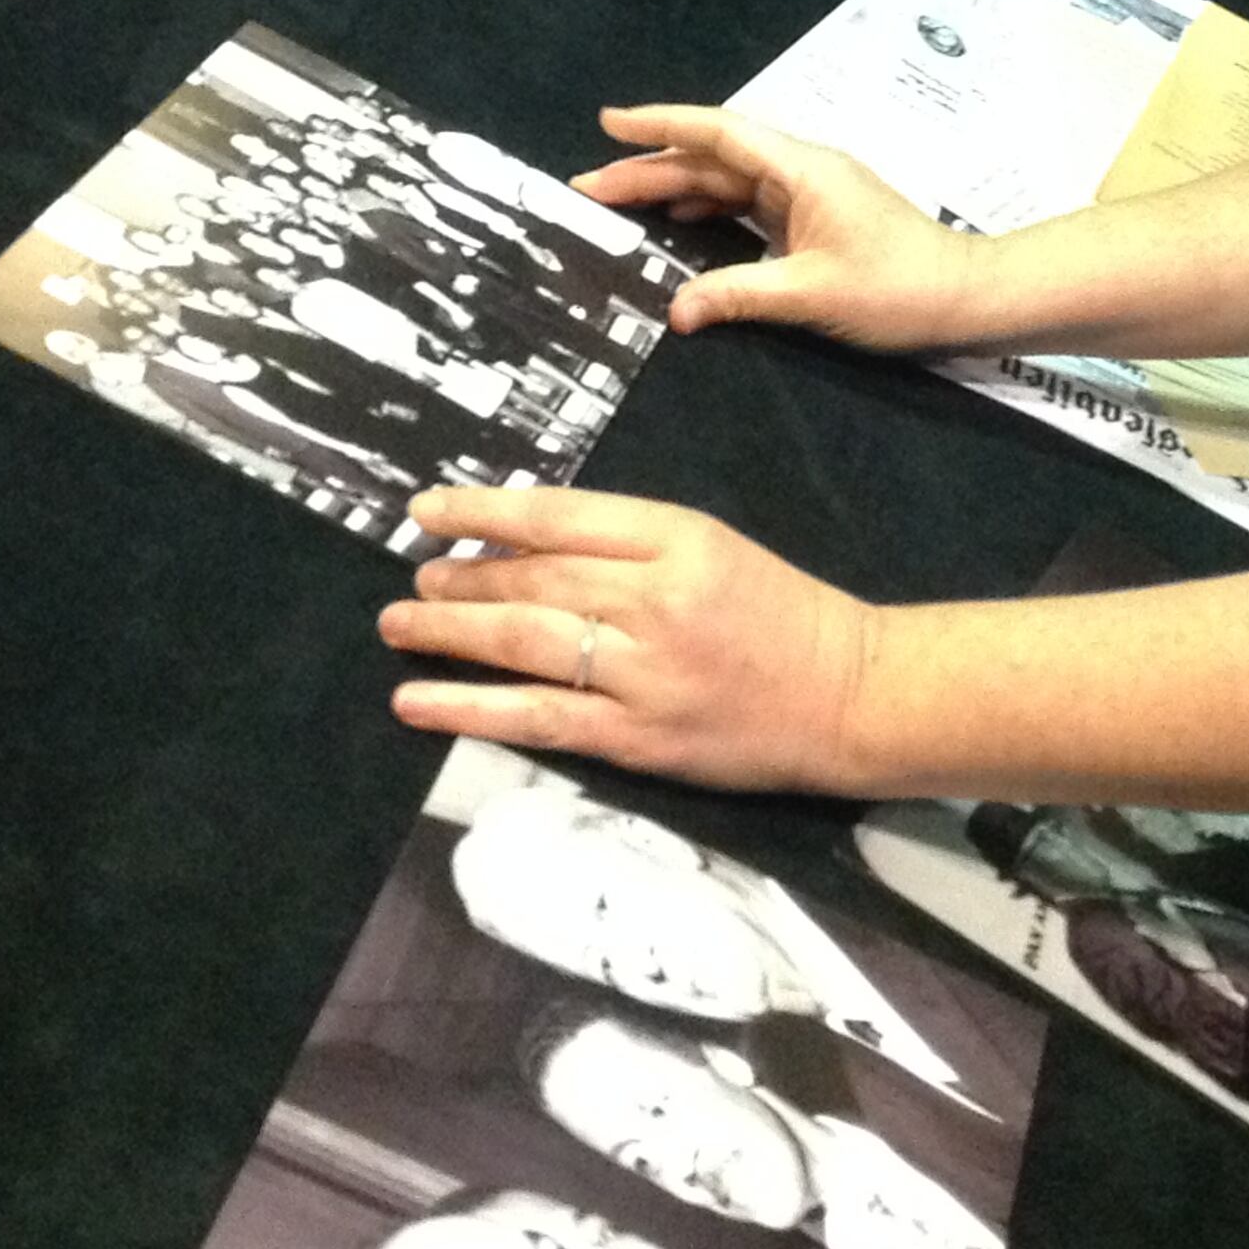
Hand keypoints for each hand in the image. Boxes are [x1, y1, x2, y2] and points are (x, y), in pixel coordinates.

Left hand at [381, 486, 881, 789]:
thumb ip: (627, 541)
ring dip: (450, 634)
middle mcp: (658, 601)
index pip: (559, 517)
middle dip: (460, 578)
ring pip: (526, 644)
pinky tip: (417, 701)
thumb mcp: (712, 546)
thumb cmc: (780, 613)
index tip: (426, 509)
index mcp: (679, 538)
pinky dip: (470, 710)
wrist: (850, 696)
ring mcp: (646, 674)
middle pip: (535, 580)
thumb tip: (520, 541)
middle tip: (413, 577)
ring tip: (398, 625)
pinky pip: (538, 720)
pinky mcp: (639, 738)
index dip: (483, 512)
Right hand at [572, 105, 986, 349]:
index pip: (718, 133)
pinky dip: (708, 211)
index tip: (608, 124)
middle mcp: (801, 171)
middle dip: (651, 167)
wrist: (965, 297)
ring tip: (618, 206)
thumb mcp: (812, 295)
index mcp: (802, 169)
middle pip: (713, 157)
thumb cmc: (899, 289)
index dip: (660, 126)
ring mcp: (808, 195)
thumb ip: (739, 296)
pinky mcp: (813, 222)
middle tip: (588, 186)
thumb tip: (675, 310)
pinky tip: (677, 226)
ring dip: (675, 190)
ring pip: (727, 181)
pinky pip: (747, 206)